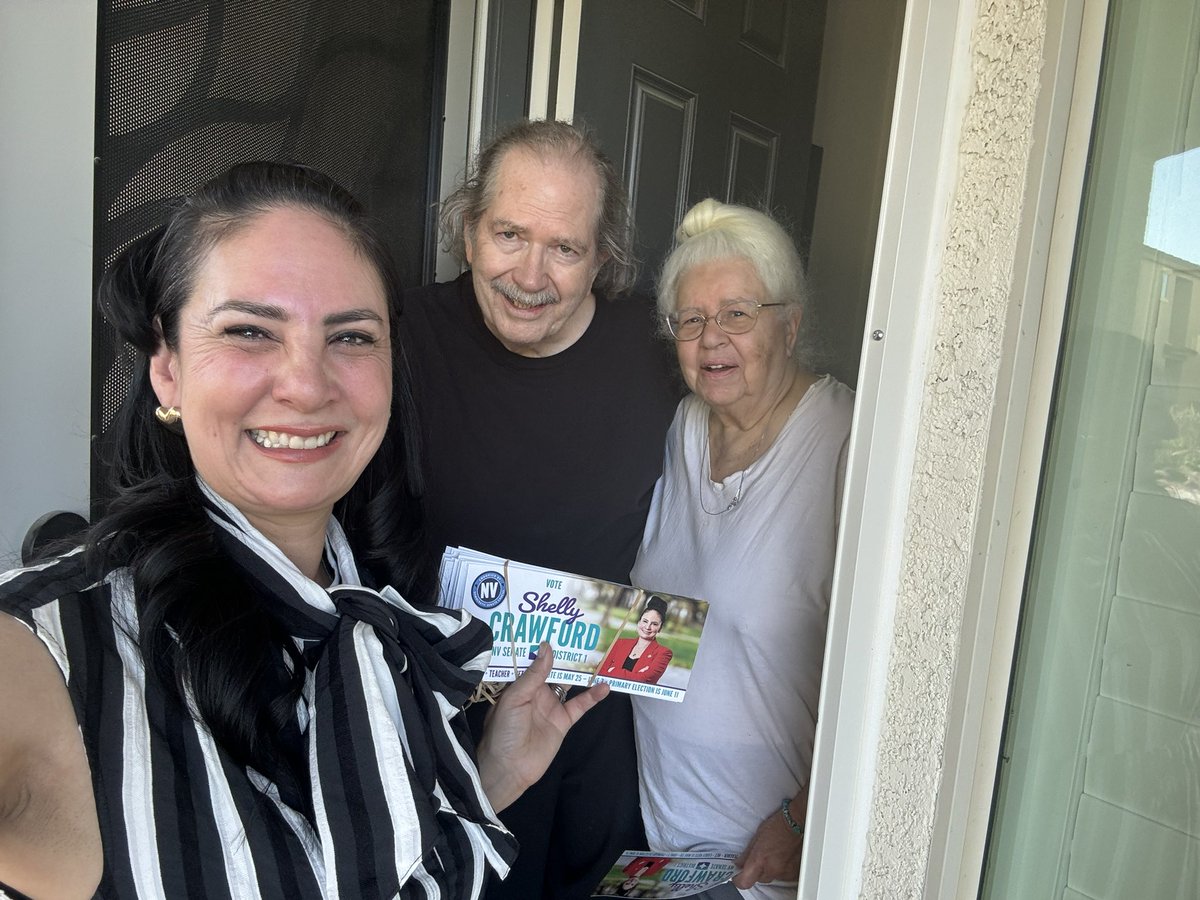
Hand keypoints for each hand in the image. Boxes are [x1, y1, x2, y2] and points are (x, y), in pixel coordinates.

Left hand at [475, 642, 609, 811]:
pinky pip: (580, 706)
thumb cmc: (503, 731)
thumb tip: (548, 646)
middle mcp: (536, 692)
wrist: (509, 768)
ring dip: (581, 672)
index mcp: (520, 684)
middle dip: (567, 655)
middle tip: (584, 635)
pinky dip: (592, 696)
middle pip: (554, 669)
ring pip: (569, 684)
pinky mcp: (563, 722)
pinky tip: (604, 686)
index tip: (559, 628)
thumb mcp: (515, 698)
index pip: (535, 660)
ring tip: (598, 655)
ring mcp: (551, 706)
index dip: (545, 646)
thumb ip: (534, 674)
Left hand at [732, 793, 805, 888]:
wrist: (796, 823)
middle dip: (756, 872)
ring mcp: (784, 873)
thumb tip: (738, 863)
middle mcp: (772, 869)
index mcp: (759, 860)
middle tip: (759, 859)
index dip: (739, 880)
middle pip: (758, 880)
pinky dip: (780, 870)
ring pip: (771, 878)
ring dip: (769, 870)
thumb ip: (747, 853)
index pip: (745, 882)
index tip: (738, 876)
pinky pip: (782, 876)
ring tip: (773, 856)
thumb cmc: (776, 826)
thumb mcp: (757, 837)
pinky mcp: (793, 873)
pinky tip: (781, 858)